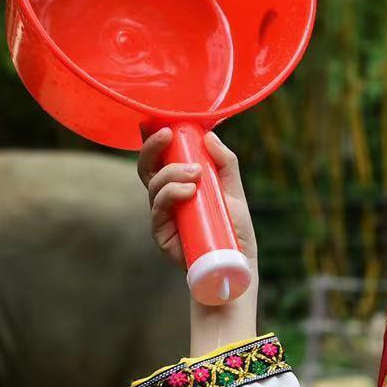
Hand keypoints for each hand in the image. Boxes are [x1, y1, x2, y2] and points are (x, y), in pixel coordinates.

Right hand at [137, 127, 259, 274]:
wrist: (238, 264)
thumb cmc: (235, 229)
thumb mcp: (234, 191)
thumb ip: (225, 163)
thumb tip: (210, 135)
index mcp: (180, 184)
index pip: (161, 158)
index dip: (155, 140)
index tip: (162, 123)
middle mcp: (167, 198)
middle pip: (147, 168)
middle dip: (153, 148)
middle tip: (167, 135)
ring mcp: (163, 215)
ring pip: (153, 185)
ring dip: (171, 173)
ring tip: (195, 173)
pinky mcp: (162, 235)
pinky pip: (158, 210)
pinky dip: (170, 195)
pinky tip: (187, 191)